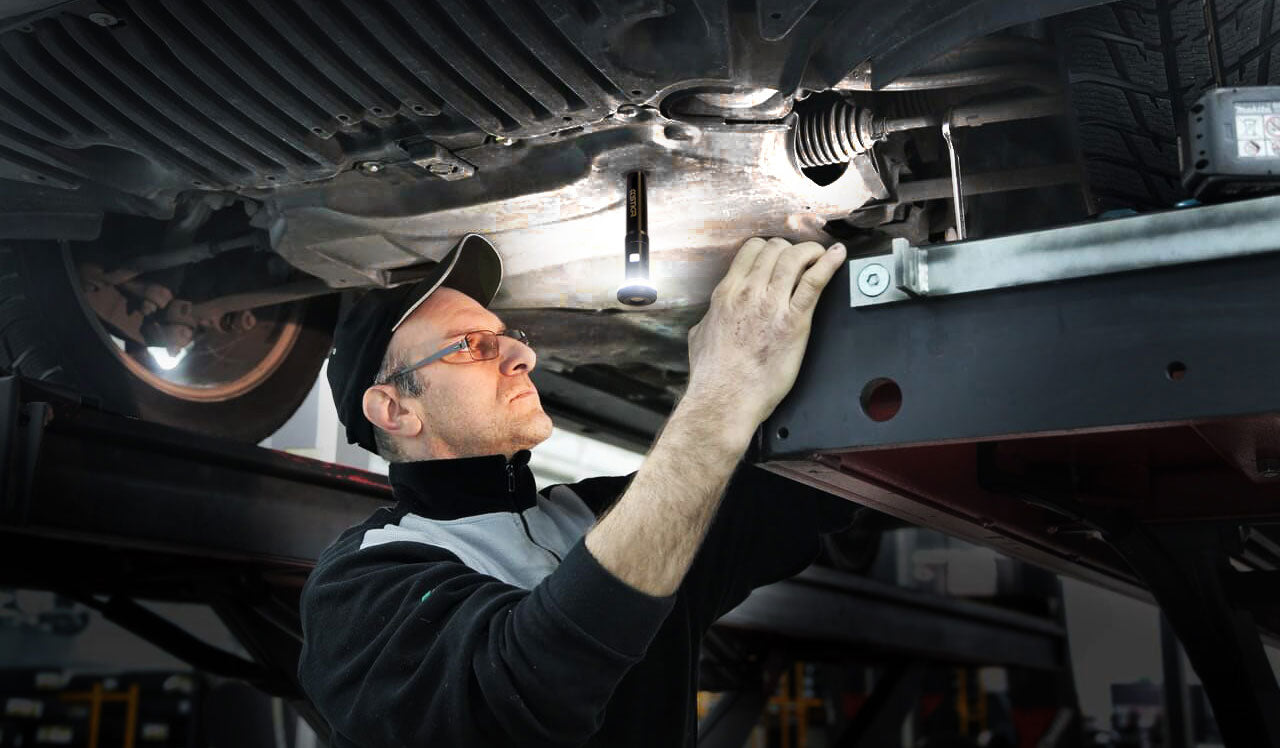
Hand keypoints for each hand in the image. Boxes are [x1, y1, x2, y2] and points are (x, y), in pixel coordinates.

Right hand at [684, 237, 845, 434]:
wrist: (725, 398)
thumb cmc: (713, 375)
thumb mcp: (700, 335)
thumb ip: (709, 318)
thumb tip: (711, 316)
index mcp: (727, 293)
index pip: (751, 250)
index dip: (769, 248)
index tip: (778, 255)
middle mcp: (749, 292)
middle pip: (775, 249)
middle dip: (791, 249)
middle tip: (800, 258)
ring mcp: (772, 305)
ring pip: (794, 258)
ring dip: (811, 252)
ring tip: (821, 254)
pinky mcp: (794, 321)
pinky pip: (814, 282)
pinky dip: (829, 264)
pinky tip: (837, 256)